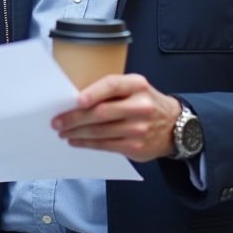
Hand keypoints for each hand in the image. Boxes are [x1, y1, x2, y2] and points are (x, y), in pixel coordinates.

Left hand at [52, 74, 181, 162]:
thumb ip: (112, 90)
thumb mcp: (135, 88)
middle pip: (101, 113)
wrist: (175, 126)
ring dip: (76, 132)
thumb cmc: (146, 103)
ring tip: (63, 131)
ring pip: (100, 131)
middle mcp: (140, 106)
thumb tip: (75, 98)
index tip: (75, 100)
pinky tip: (76, 140)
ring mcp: (138, 128)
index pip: (112, 85)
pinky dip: (86, 143)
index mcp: (137, 85)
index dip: (93, 92)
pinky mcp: (135, 147)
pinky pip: (105, 145)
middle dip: (75, 118)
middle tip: (57, 121)